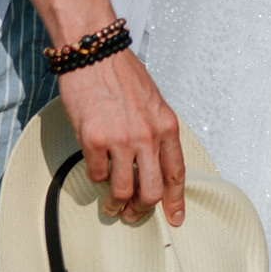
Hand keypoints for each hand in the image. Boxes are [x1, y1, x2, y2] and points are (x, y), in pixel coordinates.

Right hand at [59, 45, 186, 225]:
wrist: (94, 53)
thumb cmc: (122, 73)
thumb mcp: (153, 101)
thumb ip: (156, 132)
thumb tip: (153, 163)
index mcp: (167, 126)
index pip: (177, 173)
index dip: (176, 201)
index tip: (176, 218)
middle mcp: (148, 136)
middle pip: (151, 192)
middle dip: (142, 210)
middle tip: (133, 213)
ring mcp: (121, 140)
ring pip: (123, 191)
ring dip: (116, 203)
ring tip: (112, 204)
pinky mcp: (94, 140)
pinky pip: (96, 175)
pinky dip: (96, 178)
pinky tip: (95, 169)